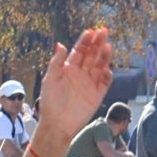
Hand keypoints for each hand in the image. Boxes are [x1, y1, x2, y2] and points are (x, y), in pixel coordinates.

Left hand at [33, 28, 112, 146]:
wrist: (57, 124)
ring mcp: (90, 84)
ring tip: (107, 45)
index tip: (90, 31)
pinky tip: (107, 68)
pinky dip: (107, 75)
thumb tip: (61, 44)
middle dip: (97, 43)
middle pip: (92, 55)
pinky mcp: (97, 95)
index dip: (85, 41)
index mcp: (69, 69)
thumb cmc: (50, 102)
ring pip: (100, 66)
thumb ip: (56, 62)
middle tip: (103, 31)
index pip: (79, 51)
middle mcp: (81, 74)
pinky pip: (105, 82)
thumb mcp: (50, 80)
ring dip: (104, 56)